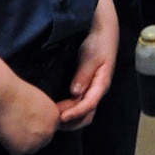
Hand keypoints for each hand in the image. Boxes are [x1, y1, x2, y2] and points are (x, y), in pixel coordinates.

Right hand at [0, 76, 59, 154]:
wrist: (4, 95)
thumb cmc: (17, 94)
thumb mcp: (40, 102)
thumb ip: (43, 116)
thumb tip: (38, 126)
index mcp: (55, 119)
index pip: (48, 132)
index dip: (35, 128)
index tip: (25, 121)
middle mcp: (49, 132)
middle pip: (40, 143)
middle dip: (29, 138)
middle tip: (17, 125)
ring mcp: (36, 142)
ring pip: (28, 149)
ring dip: (20, 143)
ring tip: (11, 127)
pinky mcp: (21, 149)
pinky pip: (15, 153)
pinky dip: (9, 145)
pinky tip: (6, 132)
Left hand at [58, 0, 119, 128]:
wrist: (103, 32)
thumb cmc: (98, 42)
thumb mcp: (91, 55)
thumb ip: (84, 73)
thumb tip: (75, 92)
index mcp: (102, 84)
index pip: (90, 104)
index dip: (76, 112)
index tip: (61, 117)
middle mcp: (97, 91)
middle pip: (87, 115)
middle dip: (71, 122)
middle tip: (52, 123)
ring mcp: (91, 90)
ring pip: (82, 112)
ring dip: (68, 118)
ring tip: (51, 119)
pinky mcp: (85, 88)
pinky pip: (77, 105)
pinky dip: (67, 110)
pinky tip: (55, 109)